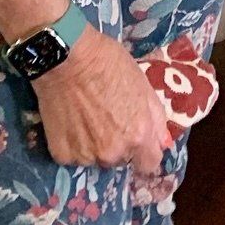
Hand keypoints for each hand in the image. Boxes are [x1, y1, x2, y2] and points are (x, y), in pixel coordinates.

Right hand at [33, 25, 171, 174]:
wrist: (68, 59)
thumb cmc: (110, 65)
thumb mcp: (144, 86)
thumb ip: (157, 119)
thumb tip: (163, 143)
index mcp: (138, 136)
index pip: (149, 165)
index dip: (146, 153)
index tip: (139, 142)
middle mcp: (112, 153)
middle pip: (121, 160)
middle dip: (120, 145)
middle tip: (110, 119)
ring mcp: (85, 156)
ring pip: (96, 159)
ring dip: (96, 146)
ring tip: (89, 118)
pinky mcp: (61, 155)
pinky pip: (74, 156)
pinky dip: (75, 144)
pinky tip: (72, 121)